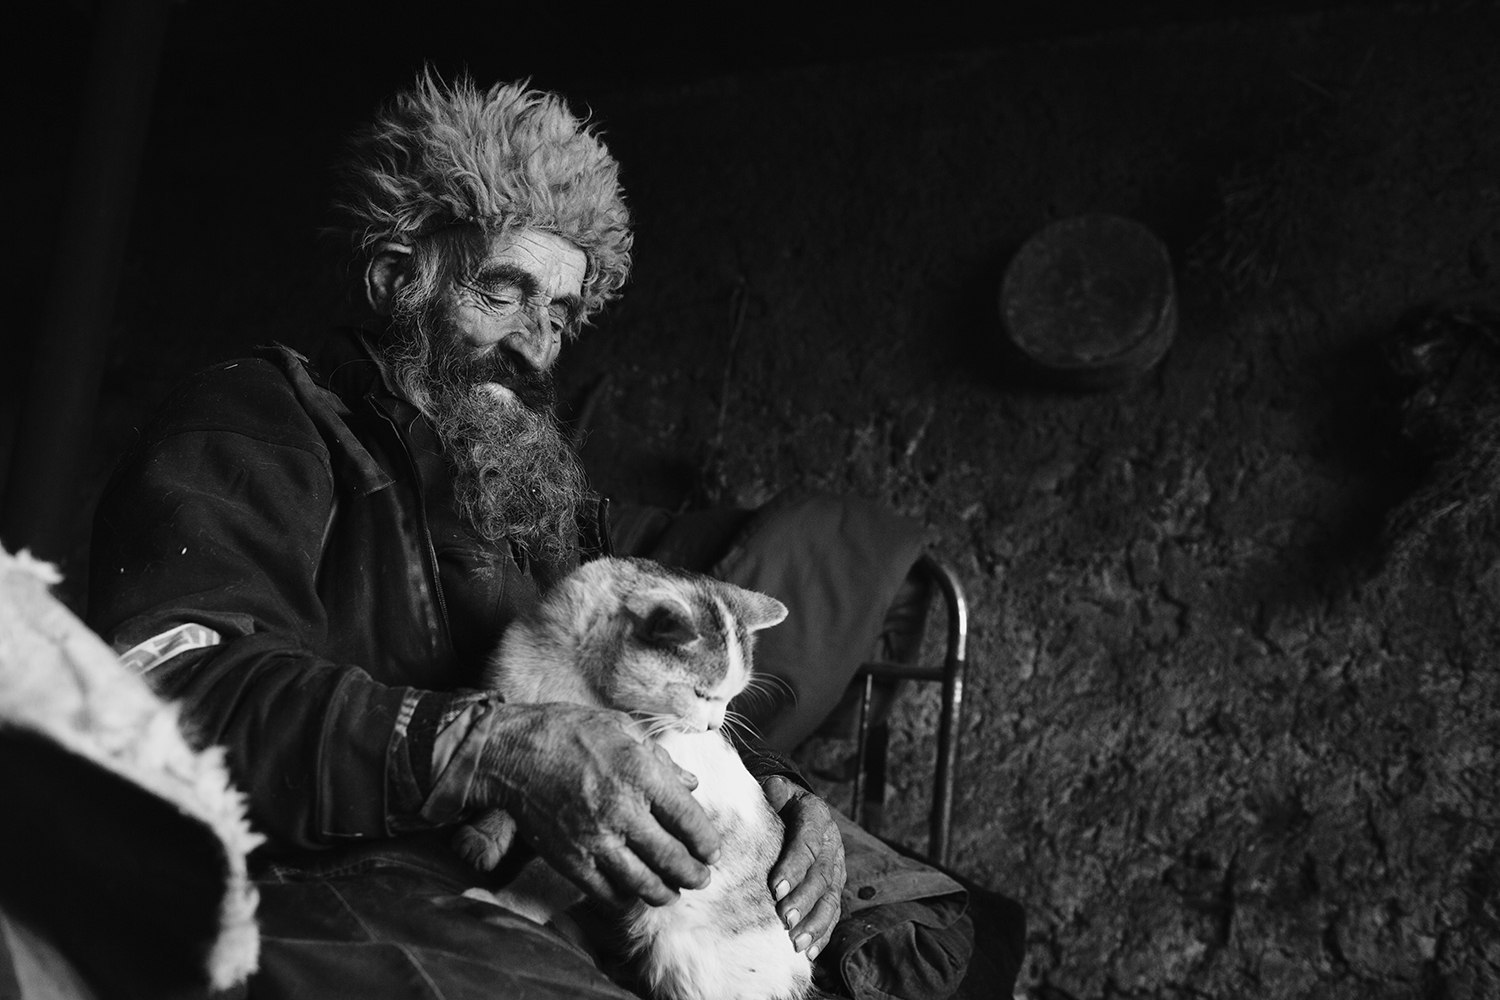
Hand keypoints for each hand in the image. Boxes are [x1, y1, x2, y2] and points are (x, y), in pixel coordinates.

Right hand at [479, 702, 720, 907]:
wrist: (511, 752)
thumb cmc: (569, 733)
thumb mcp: (622, 730)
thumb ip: (661, 761)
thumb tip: (691, 785)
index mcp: (640, 774)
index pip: (689, 821)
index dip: (706, 842)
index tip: (712, 851)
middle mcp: (621, 810)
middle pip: (672, 858)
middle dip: (694, 874)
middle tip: (701, 878)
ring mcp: (594, 839)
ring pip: (643, 882)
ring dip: (665, 892)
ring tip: (673, 892)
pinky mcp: (570, 859)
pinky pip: (607, 892)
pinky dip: (626, 898)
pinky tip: (634, 893)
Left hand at [761, 775, 845, 960]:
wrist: (799, 807)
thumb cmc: (779, 801)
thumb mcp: (778, 789)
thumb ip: (775, 791)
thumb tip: (772, 788)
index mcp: (816, 817)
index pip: (807, 843)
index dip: (793, 866)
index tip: (775, 887)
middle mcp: (831, 844)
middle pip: (821, 876)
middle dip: (804, 900)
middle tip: (785, 919)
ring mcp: (836, 869)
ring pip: (831, 899)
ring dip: (815, 924)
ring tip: (797, 943)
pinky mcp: (834, 888)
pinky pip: (832, 913)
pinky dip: (822, 934)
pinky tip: (810, 952)